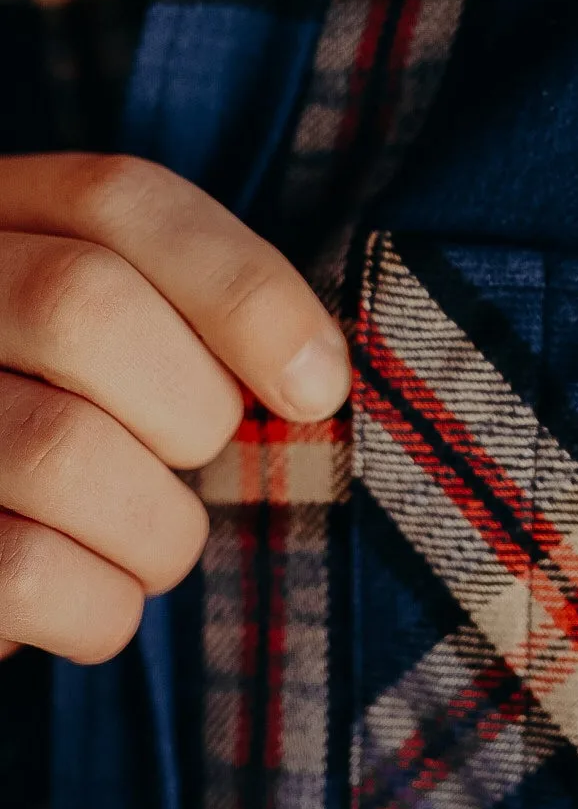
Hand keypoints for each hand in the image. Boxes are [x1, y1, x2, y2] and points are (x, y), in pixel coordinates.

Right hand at [0, 155, 349, 664]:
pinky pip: (23, 573)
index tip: (318, 386)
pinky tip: (91, 601)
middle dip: (190, 409)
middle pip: (82, 305)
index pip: (120, 201)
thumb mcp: (129, 347)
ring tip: (151, 545)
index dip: (242, 289)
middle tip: (193, 461)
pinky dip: (98, 608)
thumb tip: (314, 379)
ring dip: (158, 529)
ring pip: (58, 449)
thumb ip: (195, 325)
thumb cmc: (71, 428)